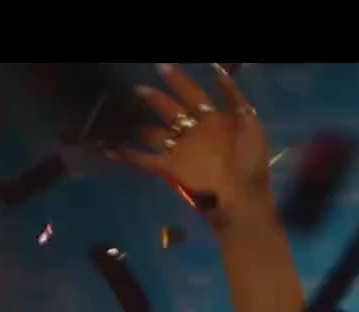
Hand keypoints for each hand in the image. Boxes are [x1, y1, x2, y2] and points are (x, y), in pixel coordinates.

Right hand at [116, 64, 271, 228]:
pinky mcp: (170, 169)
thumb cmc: (250, 161)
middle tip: (137, 89)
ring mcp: (180, 151)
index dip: (179, 80)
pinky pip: (145, 160)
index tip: (162, 66)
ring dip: (138, 125)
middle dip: (153, 99)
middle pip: (169, 111)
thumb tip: (217, 69)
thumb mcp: (250, 122)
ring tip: (119, 115)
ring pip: (153, 133)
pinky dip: (127, 154)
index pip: (192, 94)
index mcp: (212, 120)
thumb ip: (233, 96)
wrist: (243, 197)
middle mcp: (193, 132)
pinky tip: (109, 148)